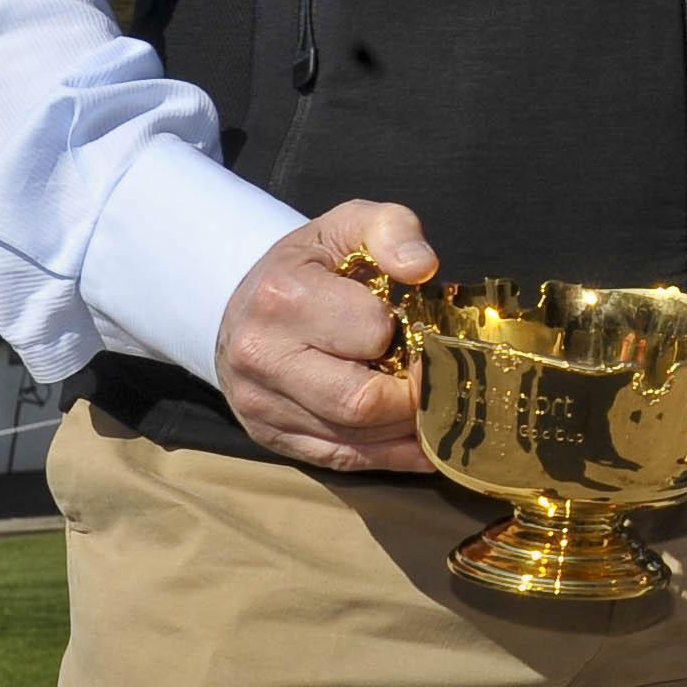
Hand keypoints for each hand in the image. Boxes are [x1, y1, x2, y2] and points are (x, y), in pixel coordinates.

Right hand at [213, 200, 437, 473]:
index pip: (370, 332)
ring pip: (356, 441)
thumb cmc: (310, 266)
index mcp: (283, 299)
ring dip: (411, 431)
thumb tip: (423, 267)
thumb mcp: (348, 225)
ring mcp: (262, 407)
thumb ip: (392, 229)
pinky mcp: (271, 438)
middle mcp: (263, 359)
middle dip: (417, 395)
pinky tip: (426, 445)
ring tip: (445, 410)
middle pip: (361, 403)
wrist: (240, 305)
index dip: (408, 333)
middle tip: (447, 378)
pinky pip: (342, 461)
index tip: (426, 328)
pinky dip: (392, 457)